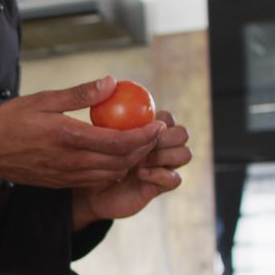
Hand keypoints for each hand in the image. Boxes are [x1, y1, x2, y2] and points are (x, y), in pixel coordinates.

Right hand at [0, 76, 164, 187]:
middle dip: (143, 149)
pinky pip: (95, 180)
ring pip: (110, 174)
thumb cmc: (10, 121)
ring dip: (130, 161)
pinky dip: (112, 170)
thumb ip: (79, 94)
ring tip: (139, 145)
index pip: (118, 141)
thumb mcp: (43, 99)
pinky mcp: (60, 182)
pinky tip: (115, 157)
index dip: (144, 135)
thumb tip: (111, 82)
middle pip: (120, 161)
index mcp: (67, 137)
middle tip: (154, 134)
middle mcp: (70, 161)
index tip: (158, 124)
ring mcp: (65, 175)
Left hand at [72, 110, 191, 228]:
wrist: (89, 191)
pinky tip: (139, 174)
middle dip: (164, 138)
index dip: (157, 122)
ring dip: (163, 155)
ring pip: (185, 154)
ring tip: (138, 162)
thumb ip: (101, 113)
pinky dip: (160, 174)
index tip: (136, 129)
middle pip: (182, 133)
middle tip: (140, 147)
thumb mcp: (91, 133)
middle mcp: (161, 146)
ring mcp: (164, 166)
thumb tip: (109, 83)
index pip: (167, 117)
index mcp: (148, 130)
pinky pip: (175, 178)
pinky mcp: (161, 186)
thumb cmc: (89, 158)